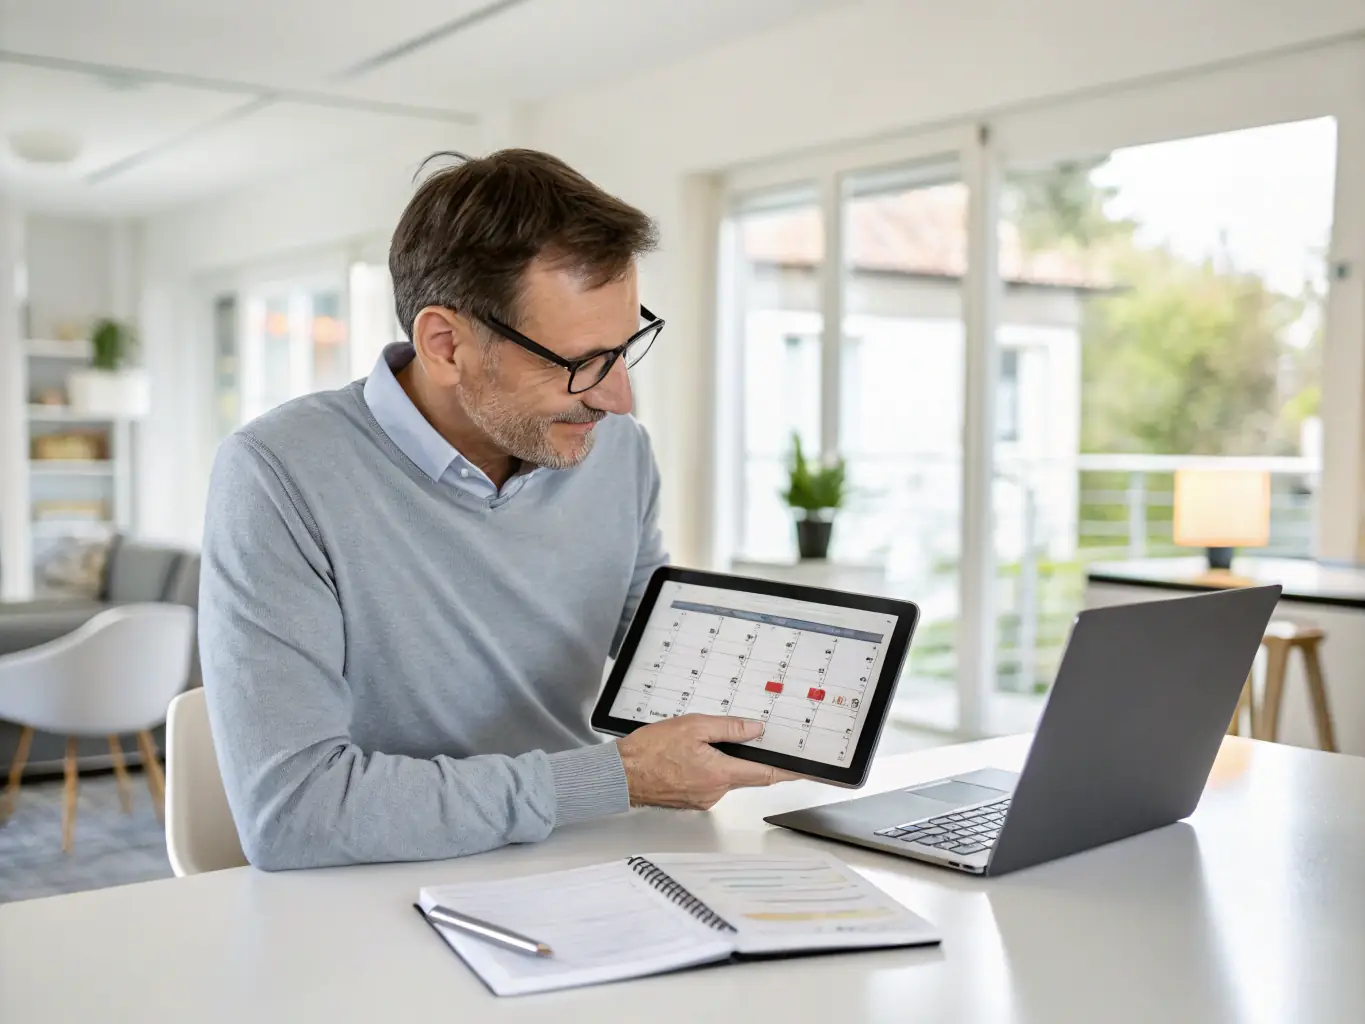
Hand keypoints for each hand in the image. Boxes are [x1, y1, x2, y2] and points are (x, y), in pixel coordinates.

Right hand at [616, 714, 803, 809]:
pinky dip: (708, 768)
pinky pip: (710, 782)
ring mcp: (703, 799)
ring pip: (726, 777)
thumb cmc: (649, 751)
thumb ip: (729, 728)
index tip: (805, 770)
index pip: (765, 773)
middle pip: (746, 774)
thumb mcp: (693, 726)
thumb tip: (755, 729)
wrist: (620, 774)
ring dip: (723, 761)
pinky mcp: (691, 800)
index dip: (788, 771)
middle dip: (747, 757)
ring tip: (698, 743)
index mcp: (720, 774)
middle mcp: (715, 792)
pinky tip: (690, 756)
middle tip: (741, 738)